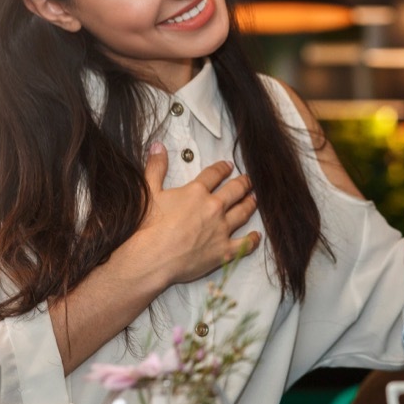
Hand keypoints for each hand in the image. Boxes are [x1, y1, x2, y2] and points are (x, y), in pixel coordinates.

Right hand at [136, 143, 260, 285]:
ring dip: (250, 204)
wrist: (150, 258)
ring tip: (254, 199)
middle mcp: (213, 208)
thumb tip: (158, 145)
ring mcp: (221, 229)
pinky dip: (253, 239)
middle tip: (248, 180)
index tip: (228, 166)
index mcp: (196, 192)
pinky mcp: (224, 251)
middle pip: (235, 190)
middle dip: (244, 183)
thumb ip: (155, 167)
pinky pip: (245, 244)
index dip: (222, 168)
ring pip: (243, 212)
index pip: (214, 174)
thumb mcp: (148, 191)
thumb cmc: (147, 226)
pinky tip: (257, 235)